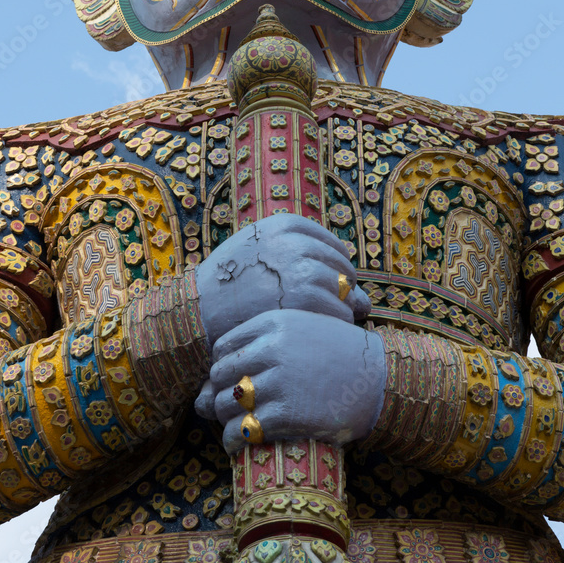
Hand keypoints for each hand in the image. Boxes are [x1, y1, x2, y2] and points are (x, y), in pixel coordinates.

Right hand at [194, 214, 369, 347]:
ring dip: (337, 311)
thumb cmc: (229, 287)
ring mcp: (303, 270)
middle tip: (313, 311)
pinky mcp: (307, 300)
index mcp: (286, 226)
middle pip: (342, 268)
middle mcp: (298, 243)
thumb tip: (365, 298)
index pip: (331, 244)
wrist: (198, 311)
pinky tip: (311, 336)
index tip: (317, 287)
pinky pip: (340, 314)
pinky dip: (333, 328)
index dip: (329, 269)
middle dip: (337, 291)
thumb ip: (305, 264)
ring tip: (310, 325)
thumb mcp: (260, 255)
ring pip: (345, 294)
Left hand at [195, 308, 384, 452]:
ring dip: (223, 418)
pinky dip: (232, 440)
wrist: (378, 377)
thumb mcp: (301, 331)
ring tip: (232, 426)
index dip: (222, 365)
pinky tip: (236, 445)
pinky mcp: (286, 414)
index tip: (230, 379)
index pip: (223, 346)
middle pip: (220, 375)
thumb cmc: (337, 353)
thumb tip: (208, 382)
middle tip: (228, 406)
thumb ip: (260, 347)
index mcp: (273, 323)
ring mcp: (278, 381)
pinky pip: (241, 430)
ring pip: (225, 403)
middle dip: (218, 392)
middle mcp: (271, 349)